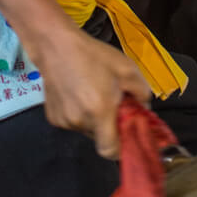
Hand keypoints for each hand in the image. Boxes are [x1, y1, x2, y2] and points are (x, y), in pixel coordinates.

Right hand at [37, 26, 151, 158]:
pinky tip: (78, 95)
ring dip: (94, 120)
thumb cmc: (94, 56)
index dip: (121, 148)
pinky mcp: (52, 117)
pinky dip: (79, 115)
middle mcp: (79, 121)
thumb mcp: (126, 69)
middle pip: (100, 138)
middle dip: (109, 127)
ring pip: (87, 130)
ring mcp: (64, 121)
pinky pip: (73, 123)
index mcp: (99, 111)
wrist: (55, 45)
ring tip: (93, 96)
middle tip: (113, 106)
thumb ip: (142, 93)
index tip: (127, 134)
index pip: (110, 151)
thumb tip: (144, 110)